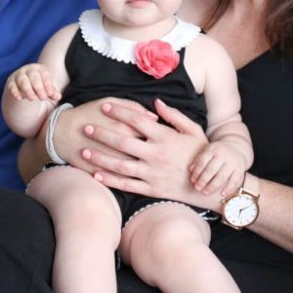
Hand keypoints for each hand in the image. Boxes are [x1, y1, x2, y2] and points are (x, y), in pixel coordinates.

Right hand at [5, 64, 60, 102]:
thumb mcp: (46, 89)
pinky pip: (12, 86)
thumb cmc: (38, 88)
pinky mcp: (11, 82)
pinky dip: (15, 92)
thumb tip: (58, 96)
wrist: (23, 89)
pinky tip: (19, 98)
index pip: (44, 74)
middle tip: (43, 98)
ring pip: (22, 80)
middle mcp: (29, 70)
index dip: (47, 84)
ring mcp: (19, 75)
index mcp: (40, 69)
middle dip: (39, 88)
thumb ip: (52, 93)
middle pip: (33, 76)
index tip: (50, 94)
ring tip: (33, 99)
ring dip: (28, 90)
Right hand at [53, 96, 153, 167]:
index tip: (156, 135)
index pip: (147, 132)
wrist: (60, 131)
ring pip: (131, 167)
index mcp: (122, 125)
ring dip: (140, 166)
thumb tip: (154, 117)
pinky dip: (125, 177)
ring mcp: (107, 160)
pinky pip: (116, 179)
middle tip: (153, 150)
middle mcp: (117, 144)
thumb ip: (133, 107)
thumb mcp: (108, 101)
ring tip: (143, 162)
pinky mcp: (98, 171)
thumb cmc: (88, 114)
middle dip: (150, 151)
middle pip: (142, 151)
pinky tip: (131, 175)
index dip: (154, 134)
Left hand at [83, 98, 212, 205]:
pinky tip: (96, 174)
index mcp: (164, 137)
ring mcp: (151, 173)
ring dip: (99, 158)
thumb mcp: (192, 130)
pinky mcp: (150, 189)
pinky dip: (110, 180)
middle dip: (101, 134)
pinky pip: (126, 184)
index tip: (103, 106)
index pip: (136, 120)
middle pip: (122, 141)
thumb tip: (155, 102)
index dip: (118, 112)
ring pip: (119, 165)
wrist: (209, 186)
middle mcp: (155, 154)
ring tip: (83, 151)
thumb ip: (173, 115)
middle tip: (86, 127)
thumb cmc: (200, 154)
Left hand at [189, 141, 245, 195]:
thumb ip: (199, 159)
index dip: (197, 171)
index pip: (203, 161)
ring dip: (213, 186)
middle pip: (212, 169)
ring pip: (222, 176)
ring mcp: (232, 163)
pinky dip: (228, 188)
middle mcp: (223, 155)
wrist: (237, 148)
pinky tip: (222, 194)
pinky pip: (234, 180)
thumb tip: (190, 170)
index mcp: (213, 150)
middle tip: (197, 188)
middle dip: (203, 180)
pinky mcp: (240, 169)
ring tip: (205, 193)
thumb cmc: (217, 152)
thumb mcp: (208, 151)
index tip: (192, 180)